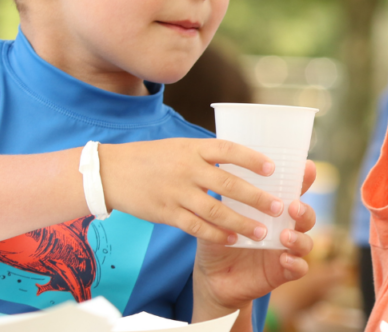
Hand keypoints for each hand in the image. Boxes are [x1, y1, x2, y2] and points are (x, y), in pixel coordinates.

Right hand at [99, 139, 283, 243]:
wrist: (110, 173)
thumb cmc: (153, 158)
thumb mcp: (180, 146)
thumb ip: (207, 155)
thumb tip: (243, 160)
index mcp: (192, 149)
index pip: (228, 150)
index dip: (251, 159)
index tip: (272, 168)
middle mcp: (186, 169)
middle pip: (227, 185)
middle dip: (255, 198)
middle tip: (277, 207)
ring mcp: (175, 192)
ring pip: (214, 211)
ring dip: (240, 223)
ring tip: (260, 232)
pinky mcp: (165, 213)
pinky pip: (195, 227)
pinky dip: (214, 234)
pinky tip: (231, 240)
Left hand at [191, 161, 317, 325]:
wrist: (212, 277)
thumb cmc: (218, 241)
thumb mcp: (220, 218)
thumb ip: (227, 200)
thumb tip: (220, 169)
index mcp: (273, 211)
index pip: (293, 193)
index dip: (304, 180)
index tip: (307, 168)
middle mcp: (284, 229)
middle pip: (306, 216)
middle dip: (305, 210)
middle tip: (293, 207)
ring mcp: (286, 251)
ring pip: (307, 242)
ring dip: (299, 238)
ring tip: (285, 236)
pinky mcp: (283, 272)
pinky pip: (300, 268)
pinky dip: (296, 264)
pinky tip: (284, 259)